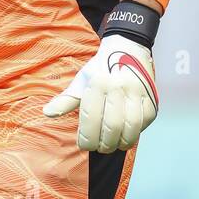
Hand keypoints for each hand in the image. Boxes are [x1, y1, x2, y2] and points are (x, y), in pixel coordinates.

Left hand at [43, 33, 158, 152]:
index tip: (84, 145)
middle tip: (100, 148)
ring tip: (113, 145)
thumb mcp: (81, 81)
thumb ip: (66, 100)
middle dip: (104, 144)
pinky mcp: (151, 98)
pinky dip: (135, 133)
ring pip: (131, 127)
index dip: (87, 138)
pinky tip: (126, 136)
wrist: (128, 49)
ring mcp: (138, 92)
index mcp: (98, 82)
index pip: (91, 119)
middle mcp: (119, 86)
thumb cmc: (101, 70)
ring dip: (121, 143)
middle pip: (112, 126)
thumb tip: (47, 113)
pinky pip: (145, 122)